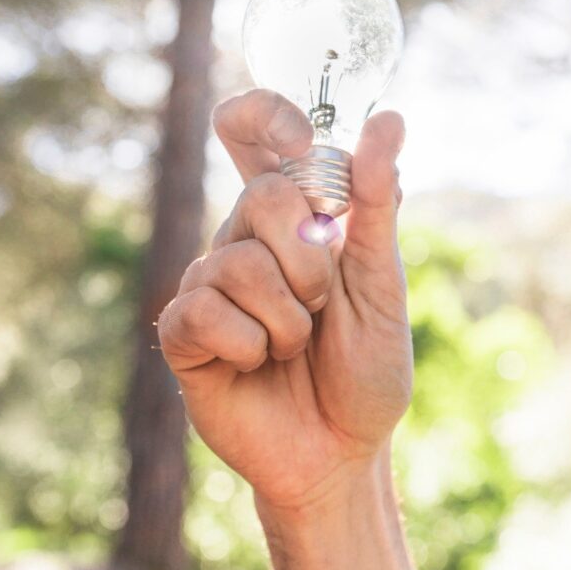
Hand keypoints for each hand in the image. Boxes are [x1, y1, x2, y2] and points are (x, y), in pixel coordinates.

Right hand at [158, 89, 411, 511]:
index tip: (302, 140)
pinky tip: (256, 366)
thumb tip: (387, 119)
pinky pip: (204, 312)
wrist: (340, 455)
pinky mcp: (183, 333)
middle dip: (311, 262)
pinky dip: (250, 347)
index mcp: (293, 218)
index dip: (267, 114)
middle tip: (322, 303)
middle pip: (261, 195)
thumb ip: (376, 206)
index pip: (254, 129)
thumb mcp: (382, 286)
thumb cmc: (364, 370)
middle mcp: (244, 240)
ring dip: (287, 319)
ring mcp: (209, 284)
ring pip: (236, 262)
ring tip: (293, 348)